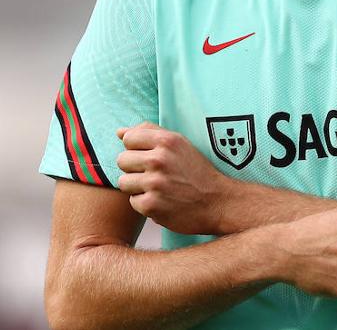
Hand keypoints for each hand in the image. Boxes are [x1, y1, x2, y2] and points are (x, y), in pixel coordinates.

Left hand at [116, 122, 232, 234]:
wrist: (218, 202)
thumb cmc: (197, 172)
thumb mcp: (180, 144)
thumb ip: (149, 133)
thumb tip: (119, 132)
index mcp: (167, 141)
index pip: (128, 138)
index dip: (136, 149)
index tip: (149, 157)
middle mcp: (159, 159)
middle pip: (122, 160)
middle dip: (134, 169)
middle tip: (153, 175)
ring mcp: (155, 183)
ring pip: (123, 182)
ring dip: (137, 187)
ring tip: (156, 188)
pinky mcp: (151, 205)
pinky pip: (133, 202)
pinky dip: (145, 204)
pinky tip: (162, 201)